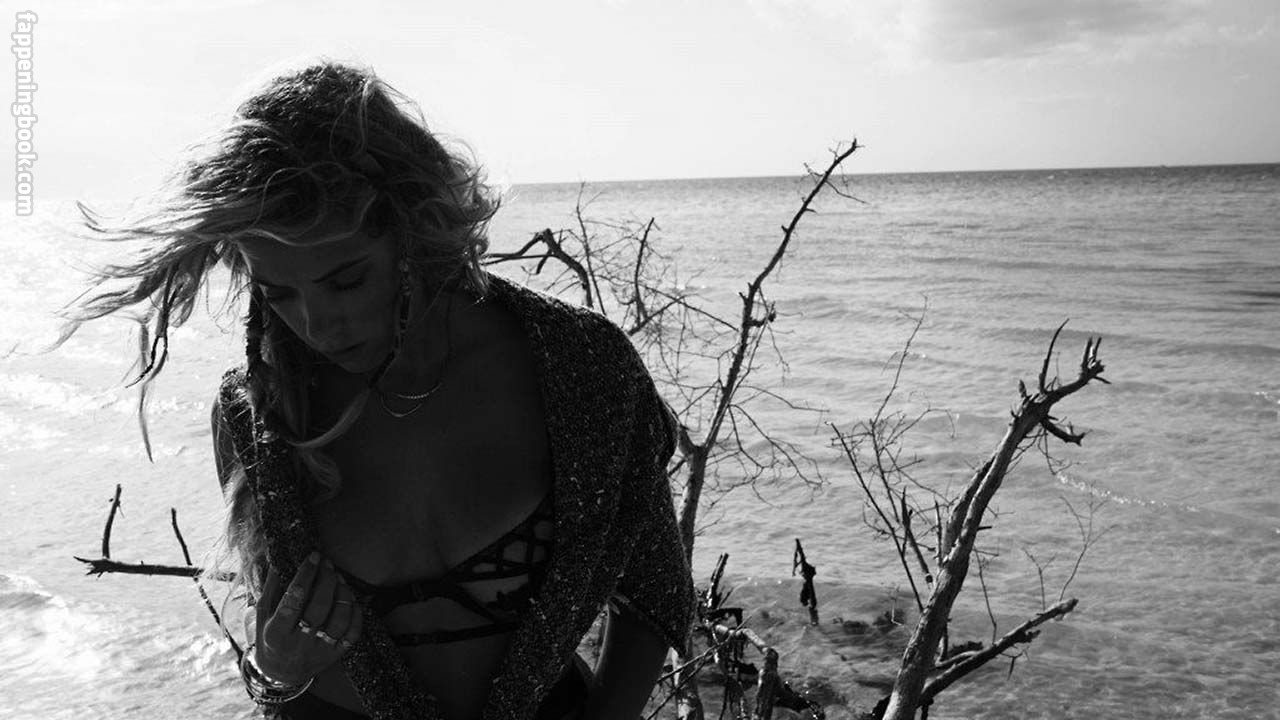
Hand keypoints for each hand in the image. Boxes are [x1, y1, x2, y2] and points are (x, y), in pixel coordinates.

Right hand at [255, 551, 362, 684]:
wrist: (280, 674)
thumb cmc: (270, 637)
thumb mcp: (262, 615)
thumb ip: (270, 589)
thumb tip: (279, 560)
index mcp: (276, 633)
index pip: (293, 599)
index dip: (306, 575)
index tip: (313, 556)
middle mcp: (298, 643)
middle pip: (319, 607)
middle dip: (326, 580)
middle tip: (328, 564)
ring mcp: (319, 651)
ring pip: (339, 619)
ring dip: (343, 594)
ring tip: (339, 578)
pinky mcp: (335, 656)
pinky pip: (353, 633)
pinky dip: (356, 613)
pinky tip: (350, 599)